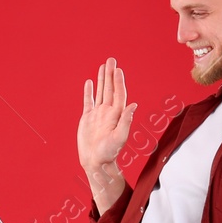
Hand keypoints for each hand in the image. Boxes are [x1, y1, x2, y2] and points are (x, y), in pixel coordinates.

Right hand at [77, 57, 137, 172]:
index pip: (119, 94)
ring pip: (100, 92)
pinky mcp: (87, 118)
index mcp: (117, 115)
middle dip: (110, 74)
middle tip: (111, 60)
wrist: (96, 162)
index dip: (118, 81)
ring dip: (101, 79)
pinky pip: (88, 101)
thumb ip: (126, 121)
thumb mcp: (119, 138)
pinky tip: (89, 82)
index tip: (118, 69)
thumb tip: (134, 105)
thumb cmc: (109, 153)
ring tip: (102, 66)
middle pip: (110, 89)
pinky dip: (89, 91)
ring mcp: (98, 114)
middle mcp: (108, 112)